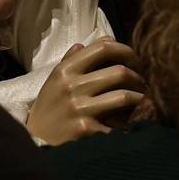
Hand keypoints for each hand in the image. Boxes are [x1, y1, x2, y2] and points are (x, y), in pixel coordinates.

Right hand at [26, 36, 145, 144]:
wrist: (35, 141)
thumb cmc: (50, 107)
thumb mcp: (56, 79)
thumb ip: (77, 58)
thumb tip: (106, 38)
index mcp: (65, 70)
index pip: (102, 48)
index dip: (125, 50)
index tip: (134, 58)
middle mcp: (71, 87)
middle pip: (119, 72)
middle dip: (138, 77)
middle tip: (143, 84)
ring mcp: (79, 109)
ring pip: (124, 97)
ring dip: (140, 99)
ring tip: (143, 101)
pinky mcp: (86, 131)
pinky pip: (119, 124)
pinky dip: (131, 123)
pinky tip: (134, 124)